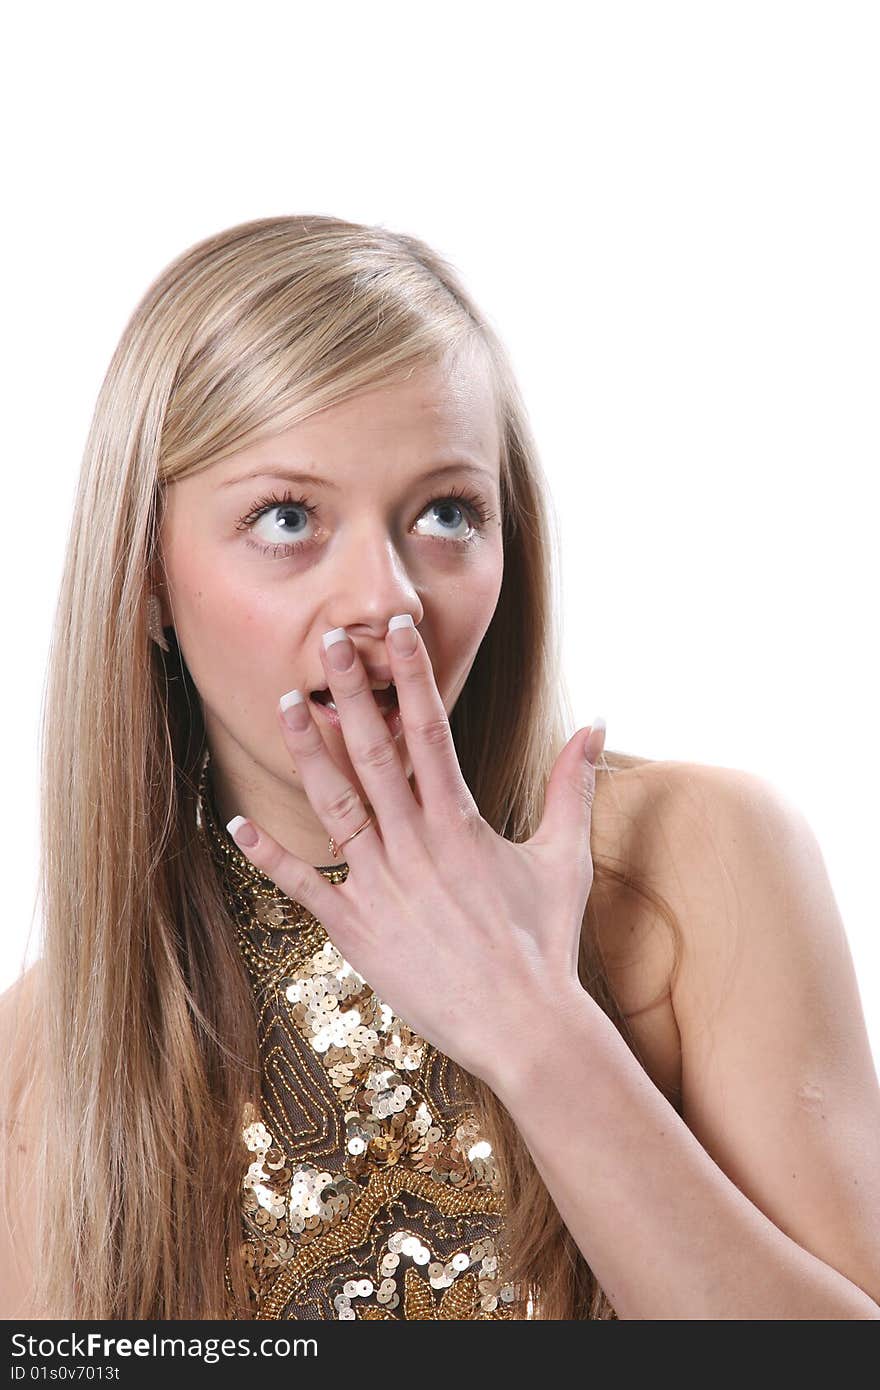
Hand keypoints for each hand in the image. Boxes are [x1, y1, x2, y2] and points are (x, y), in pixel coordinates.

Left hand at [226, 617, 605, 1092]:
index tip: (398, 630)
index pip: (432, 730)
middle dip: (351, 692)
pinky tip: (239, 823)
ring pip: (335, 806)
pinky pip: (305, 887)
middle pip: (374, 753)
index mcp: (462, 822)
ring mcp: (382, 886)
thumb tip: (598, 723)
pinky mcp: (358, 930)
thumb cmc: (545, 943)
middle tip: (328, 641)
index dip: (414, 676)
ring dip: (308, 753)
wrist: (525, 1026)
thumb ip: (571, 786)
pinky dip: (271, 857)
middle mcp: (416, 845)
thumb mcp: (564, 858)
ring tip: (286, 703)